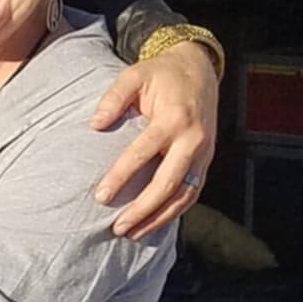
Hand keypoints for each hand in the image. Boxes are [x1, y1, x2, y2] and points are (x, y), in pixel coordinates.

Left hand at [89, 40, 219, 237]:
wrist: (199, 68)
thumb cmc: (162, 74)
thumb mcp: (134, 75)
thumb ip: (113, 98)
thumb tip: (94, 124)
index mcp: (173, 118)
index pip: (143, 153)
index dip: (121, 176)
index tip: (101, 196)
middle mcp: (193, 139)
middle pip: (168, 183)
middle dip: (143, 209)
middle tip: (118, 228)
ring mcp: (204, 152)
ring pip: (185, 194)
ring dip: (160, 218)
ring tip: (134, 233)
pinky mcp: (207, 159)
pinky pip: (193, 191)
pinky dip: (175, 211)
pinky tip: (155, 223)